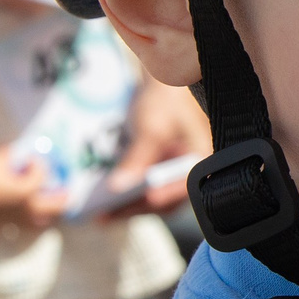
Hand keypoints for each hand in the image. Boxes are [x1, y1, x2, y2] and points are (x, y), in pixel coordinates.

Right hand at [0, 144, 65, 231]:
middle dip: (63, 194)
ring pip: (49, 218)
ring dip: (56, 210)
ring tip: (58, 203)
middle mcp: (29, 207)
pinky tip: (42, 214)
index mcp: (26, 191)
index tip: (32, 160)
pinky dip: (42, 220)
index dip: (38, 165)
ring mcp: (22, 219)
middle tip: (66, 188)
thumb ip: (10, 153)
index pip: (42, 176)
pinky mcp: (14, 225)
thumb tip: (17, 148)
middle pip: (58, 204)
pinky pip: (35, 226)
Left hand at [104, 77, 209, 216]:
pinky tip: (101, 201)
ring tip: (97, 213)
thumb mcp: (152, 128)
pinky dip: (125, 197)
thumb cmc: (167, 101)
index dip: (163, 194)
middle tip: (105, 214)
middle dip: (135, 207)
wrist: (166, 84)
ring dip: (126, 207)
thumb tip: (118, 187)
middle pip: (166, 199)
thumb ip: (137, 159)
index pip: (184, 184)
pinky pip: (143, 192)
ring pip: (152, 201)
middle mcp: (191, 173)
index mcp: (202, 160)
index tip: (143, 199)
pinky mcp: (160, 176)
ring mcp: (175, 177)